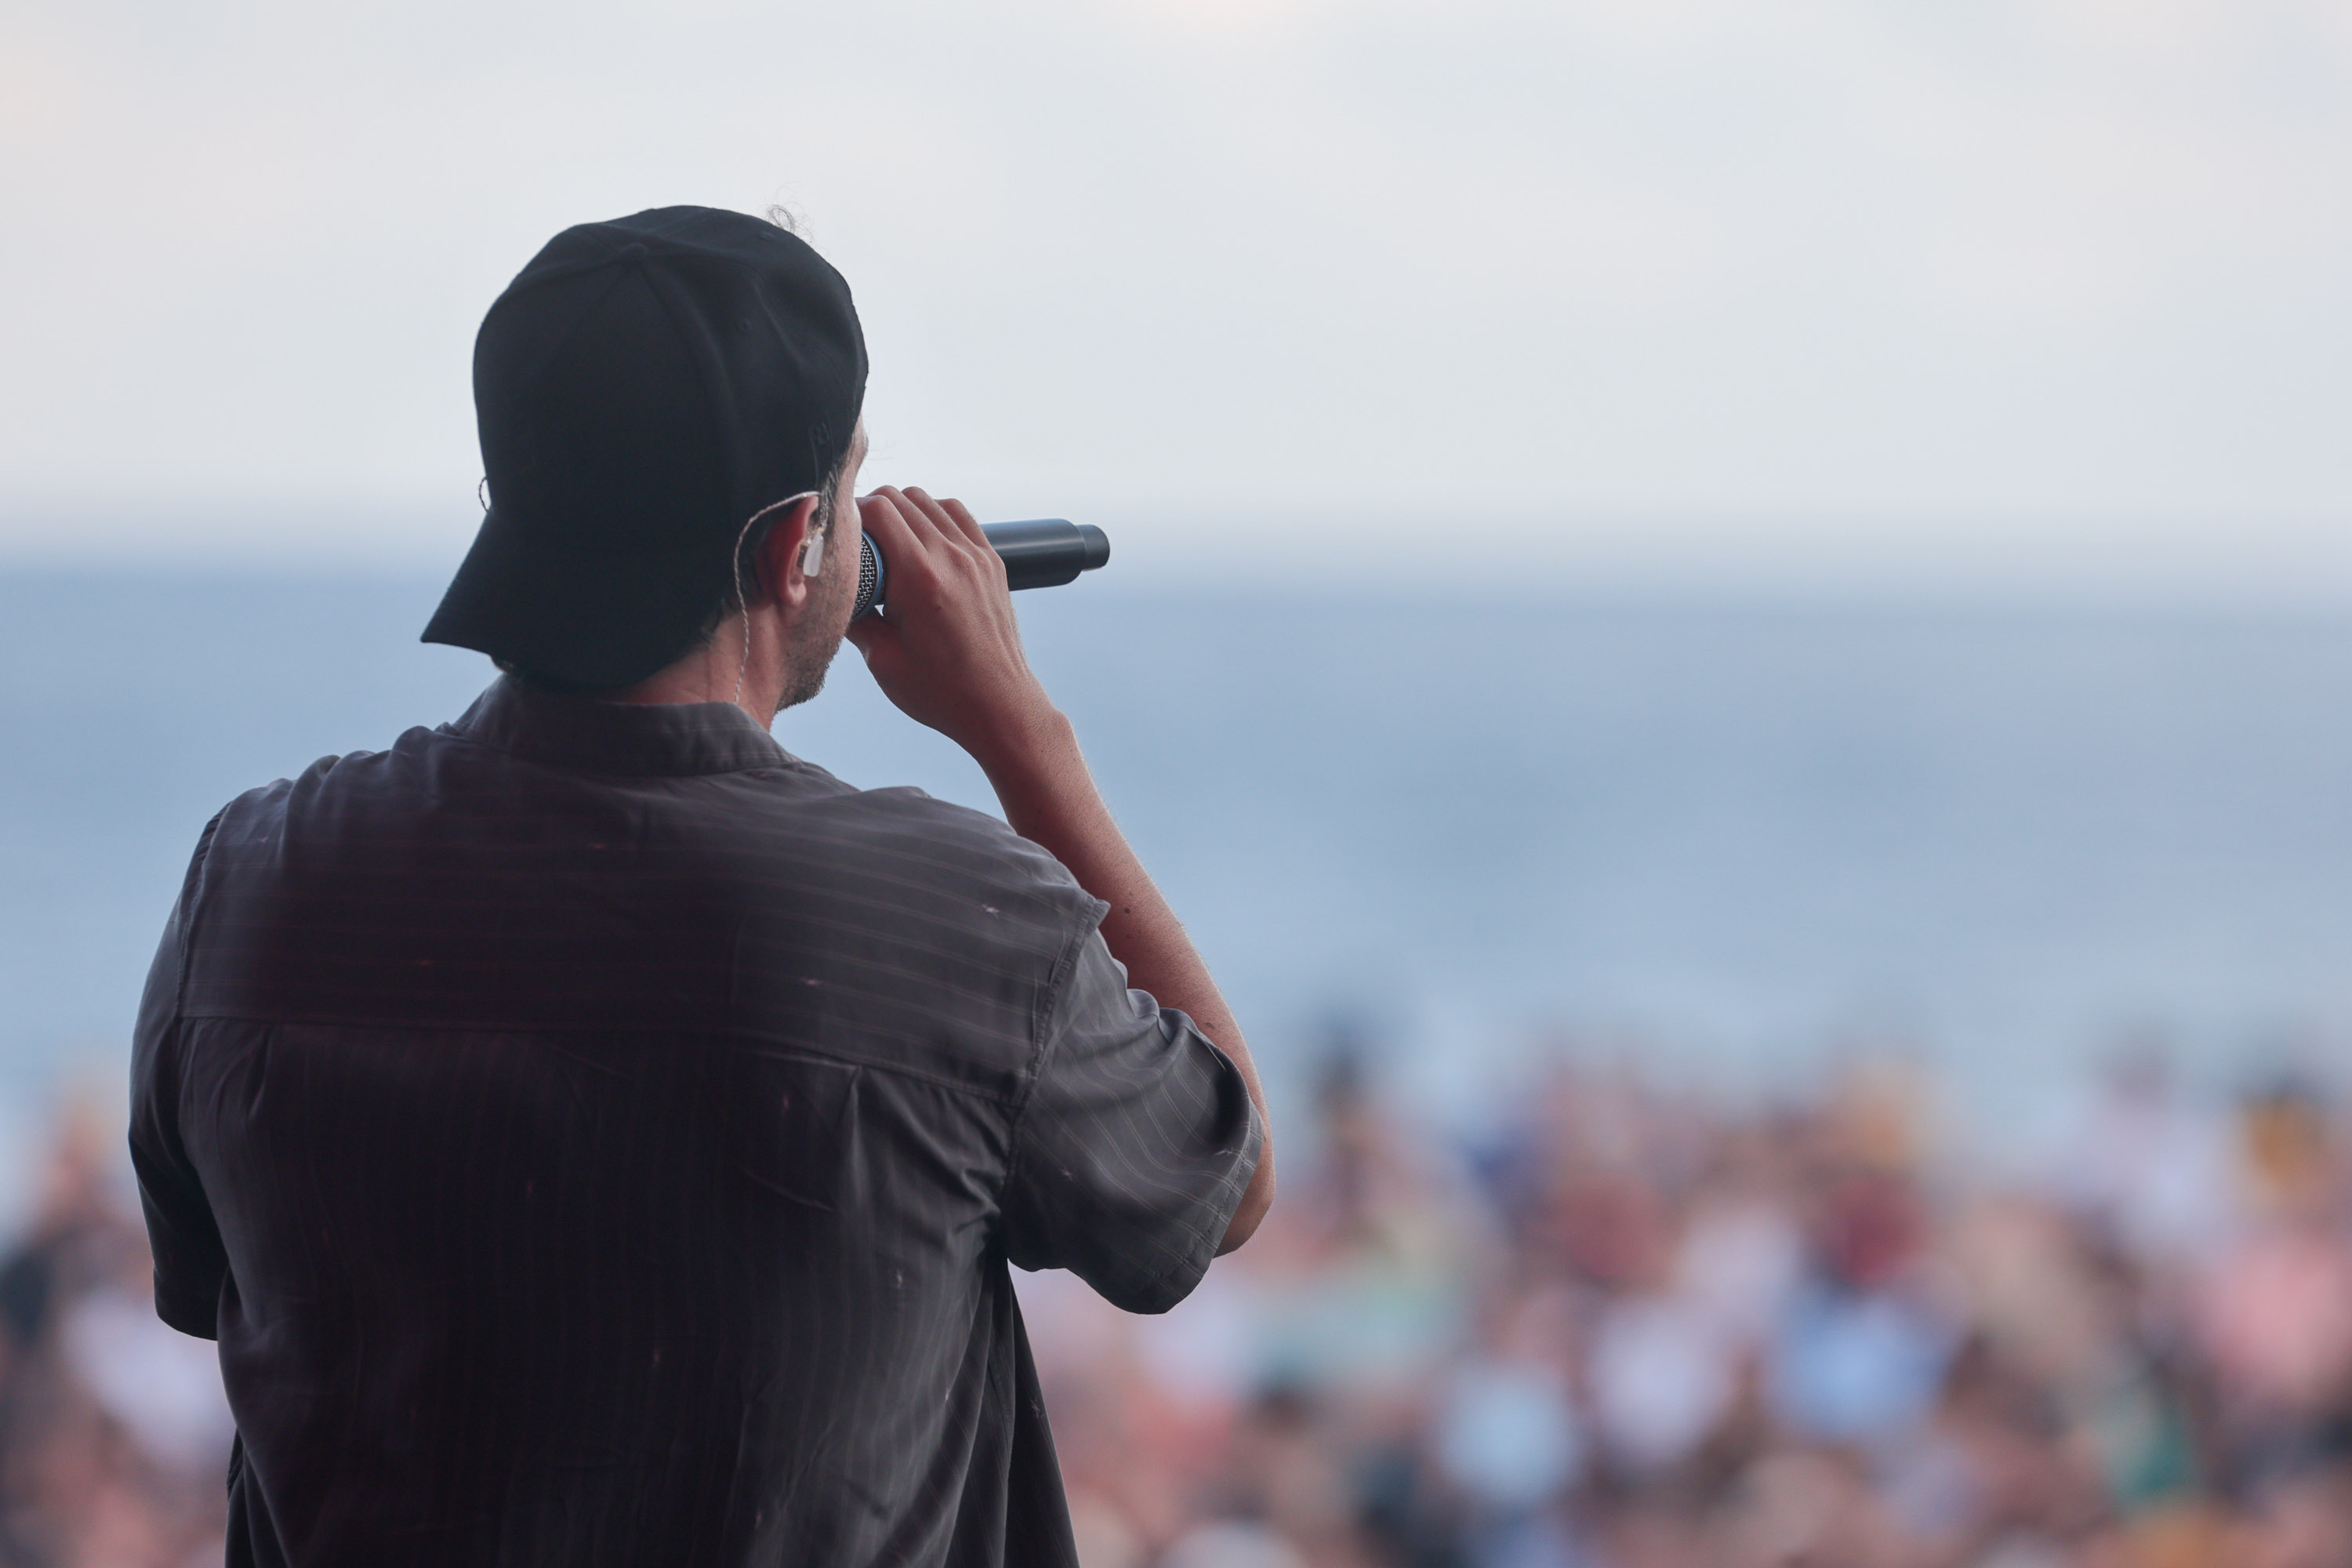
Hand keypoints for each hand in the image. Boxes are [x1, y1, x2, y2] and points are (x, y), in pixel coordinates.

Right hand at [844, 487, 1063, 768]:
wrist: (999, 706)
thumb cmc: (942, 691)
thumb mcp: (883, 660)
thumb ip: (854, 617)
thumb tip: (832, 591)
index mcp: (920, 578)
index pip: (878, 510)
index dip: (850, 515)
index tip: (840, 537)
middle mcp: (952, 557)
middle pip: (901, 498)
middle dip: (872, 511)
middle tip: (858, 543)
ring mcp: (976, 556)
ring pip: (930, 500)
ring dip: (903, 510)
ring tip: (888, 542)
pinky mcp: (992, 562)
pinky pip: (958, 515)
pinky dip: (935, 515)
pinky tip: (922, 540)